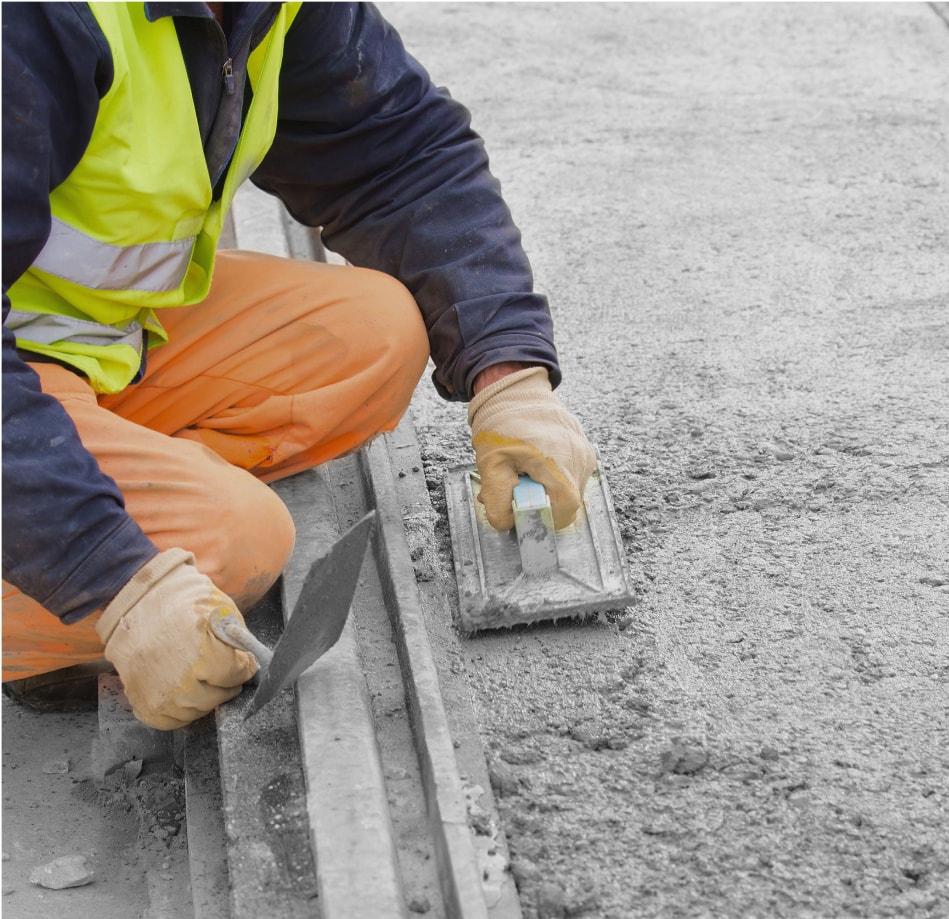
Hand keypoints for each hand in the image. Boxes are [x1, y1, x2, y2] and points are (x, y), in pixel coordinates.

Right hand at [96, 549, 258, 729]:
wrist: (134, 602)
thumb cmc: (179, 600)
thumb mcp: (220, 610)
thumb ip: (237, 641)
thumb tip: (249, 661)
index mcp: (204, 655)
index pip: (237, 675)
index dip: (243, 666)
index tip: (243, 662)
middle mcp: (181, 682)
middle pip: (219, 697)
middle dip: (227, 683)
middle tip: (226, 672)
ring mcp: (160, 696)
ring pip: (197, 711)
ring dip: (205, 697)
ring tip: (204, 677)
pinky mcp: (143, 704)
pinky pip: (172, 721)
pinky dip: (182, 710)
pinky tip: (185, 689)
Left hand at [468, 366, 596, 530]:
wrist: (517, 390)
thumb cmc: (503, 422)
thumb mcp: (490, 462)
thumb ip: (497, 498)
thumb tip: (505, 524)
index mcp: (559, 463)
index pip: (562, 512)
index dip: (540, 519)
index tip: (518, 512)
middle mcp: (580, 461)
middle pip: (565, 506)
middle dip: (536, 507)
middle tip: (510, 492)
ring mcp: (585, 457)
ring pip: (567, 494)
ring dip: (541, 494)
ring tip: (518, 476)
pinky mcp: (583, 454)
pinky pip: (569, 480)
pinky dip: (549, 482)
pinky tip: (530, 469)